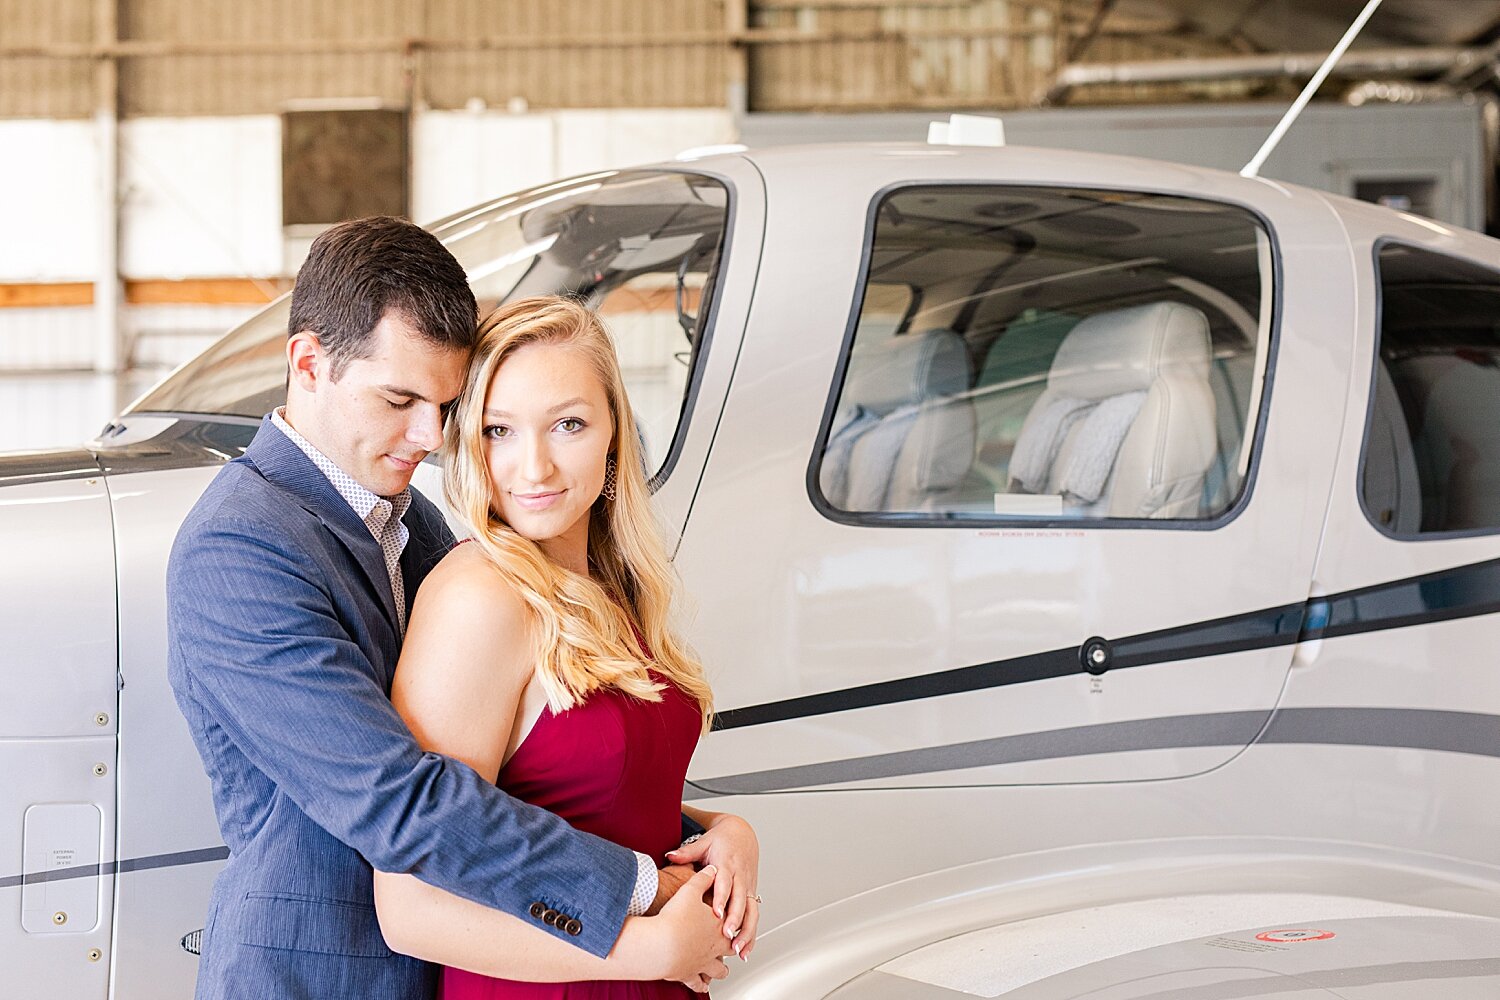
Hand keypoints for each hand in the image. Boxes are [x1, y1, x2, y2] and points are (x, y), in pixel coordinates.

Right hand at [645, 865, 731, 992]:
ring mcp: (702, 963)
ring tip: (722, 970)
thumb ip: (703, 878)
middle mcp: (714, 947)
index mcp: (718, 926)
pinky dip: (700, 985)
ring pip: (718, 970)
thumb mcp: (690, 889)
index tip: (734, 922)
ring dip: (720, 970)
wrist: (660, 944)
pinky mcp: (687, 975)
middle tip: (734, 947)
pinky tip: (701, 986)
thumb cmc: (675, 918)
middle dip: (732, 948)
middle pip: (729, 949)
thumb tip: (711, 868)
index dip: (734, 922)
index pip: (732, 924)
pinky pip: (697, 983)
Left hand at [667, 814, 760, 958]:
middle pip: (740, 900)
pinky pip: (754, 915)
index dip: (722, 898)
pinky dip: (751, 933)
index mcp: (727, 864)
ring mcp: (747, 886)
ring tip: (737, 949)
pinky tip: (745, 949)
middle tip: (726, 935)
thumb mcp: (704, 842)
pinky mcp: (751, 893)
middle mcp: (740, 876)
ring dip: (746, 930)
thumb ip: (687, 852)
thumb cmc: (722, 840)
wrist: (742, 833)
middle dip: (735, 919)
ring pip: (751, 911)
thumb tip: (670, 855)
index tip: (716, 912)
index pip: (726, 883)